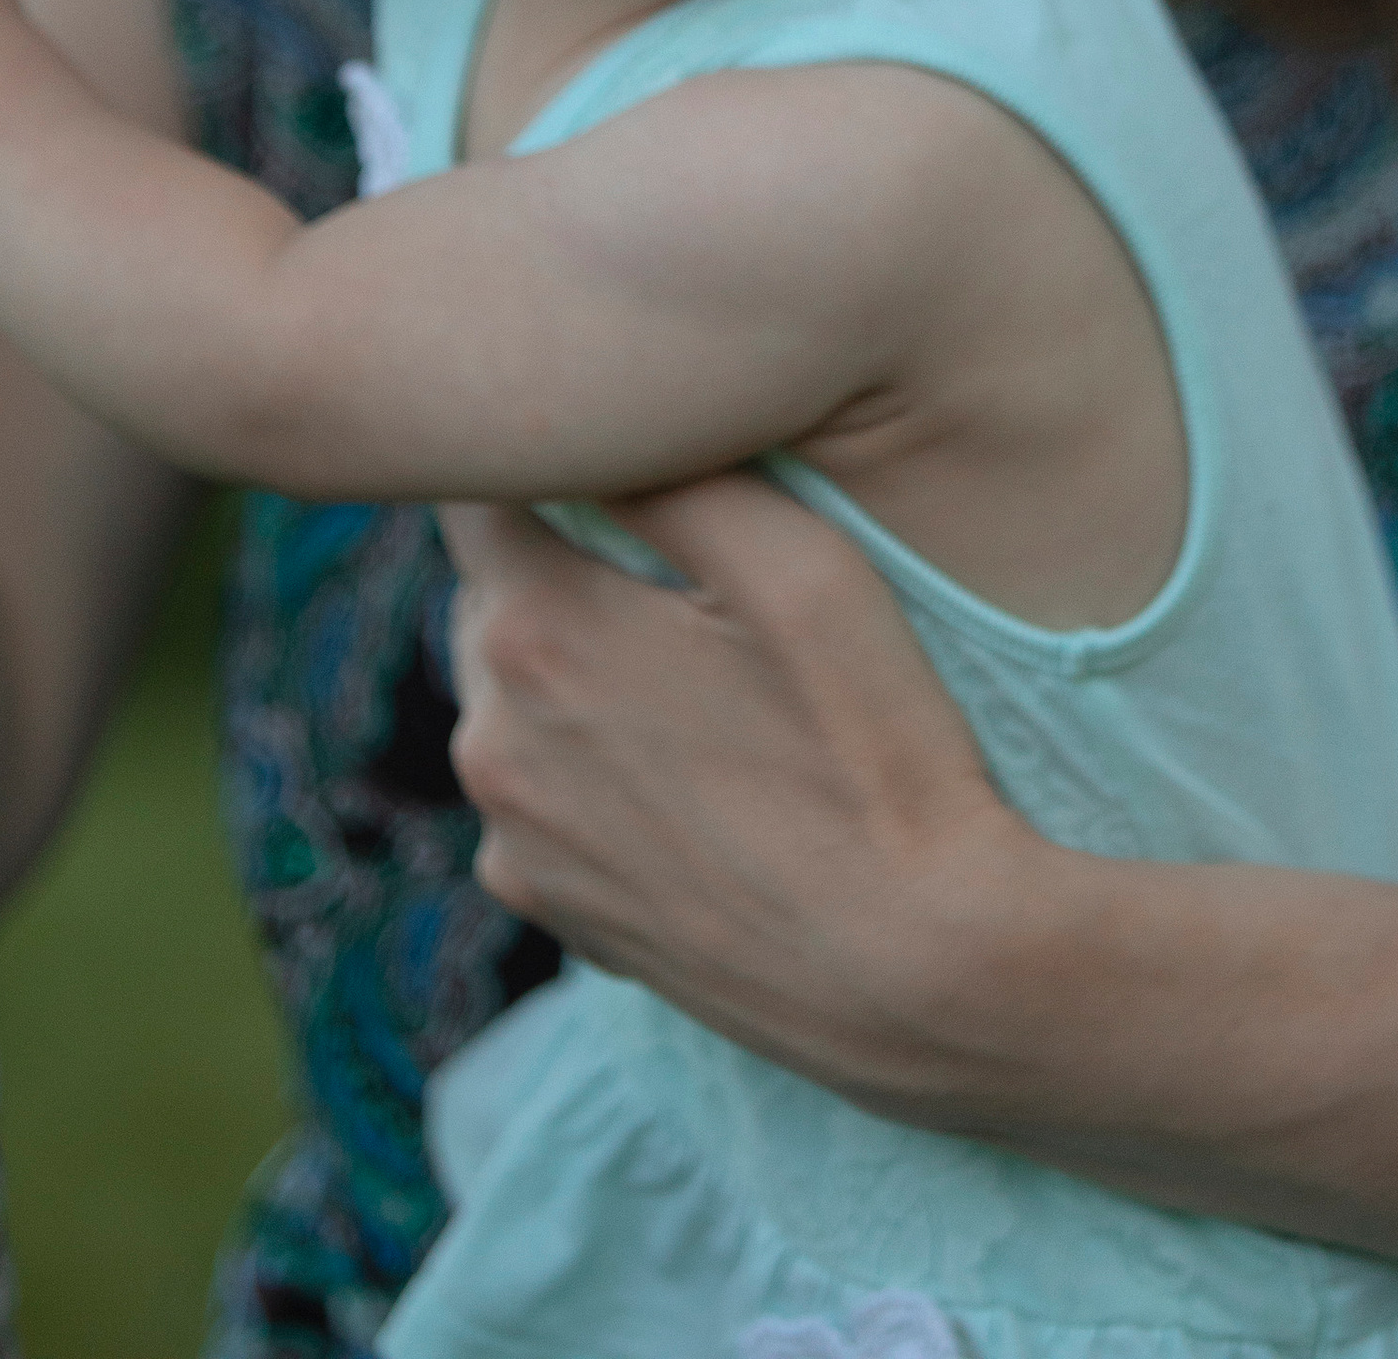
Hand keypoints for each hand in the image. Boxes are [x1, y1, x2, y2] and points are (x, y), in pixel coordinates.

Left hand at [445, 475, 1031, 1115]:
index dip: (546, 458)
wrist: (921, 972)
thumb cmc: (872, 748)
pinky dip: (596, 771)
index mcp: (534, 630)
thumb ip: (673, 473)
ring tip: (704, 683)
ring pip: (515, 701)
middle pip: (493, 595)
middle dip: (563, 565)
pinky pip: (547, 799)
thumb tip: (595, 424)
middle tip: (681, 571)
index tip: (613, 455)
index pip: (476, 492)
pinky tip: (700, 778)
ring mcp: (516, 843)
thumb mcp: (797, 562)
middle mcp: (489, 741)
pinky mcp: (559, 917)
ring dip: (578, 672)